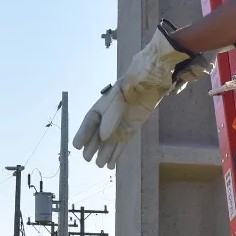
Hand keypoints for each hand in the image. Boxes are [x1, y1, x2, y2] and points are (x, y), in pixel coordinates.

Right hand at [72, 24, 211, 169]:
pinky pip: (124, 141)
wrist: (159, 69)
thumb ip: (114, 113)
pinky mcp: (134, 124)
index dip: (84, 132)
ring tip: (99, 165)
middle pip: (99, 132)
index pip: (92, 119)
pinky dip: (117, 152)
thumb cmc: (141, 74)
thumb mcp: (127, 90)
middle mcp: (112, 112)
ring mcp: (123, 119)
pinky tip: (111, 163)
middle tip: (87, 158)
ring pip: (111, 139)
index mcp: (106, 100)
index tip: (77, 145)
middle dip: (93, 145)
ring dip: (105, 152)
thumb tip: (105, 135)